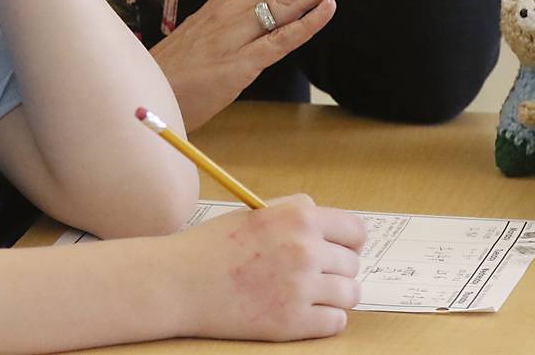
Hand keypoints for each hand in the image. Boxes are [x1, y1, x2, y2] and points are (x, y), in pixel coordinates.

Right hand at [150, 0, 378, 129]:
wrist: (143, 91)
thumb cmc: (178, 68)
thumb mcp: (214, 34)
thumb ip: (244, 21)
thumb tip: (276, 12)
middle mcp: (236, 8)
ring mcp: (237, 33)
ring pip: (292, 1)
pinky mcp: (238, 64)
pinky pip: (278, 41)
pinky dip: (304, 23)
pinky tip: (327, 8)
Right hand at [166, 195, 364, 340]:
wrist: (178, 281)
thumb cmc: (210, 246)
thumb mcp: (253, 214)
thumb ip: (292, 212)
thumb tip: (325, 219)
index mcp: (297, 218)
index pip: (355, 230)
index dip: (348, 241)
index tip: (339, 250)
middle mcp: (305, 251)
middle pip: (352, 264)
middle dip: (335, 269)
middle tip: (309, 274)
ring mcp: (301, 288)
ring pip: (349, 294)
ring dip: (333, 295)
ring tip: (306, 293)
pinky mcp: (294, 322)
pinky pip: (336, 322)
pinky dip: (323, 319)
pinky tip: (300, 310)